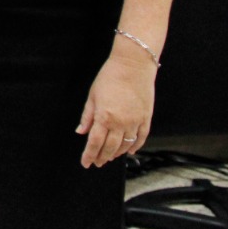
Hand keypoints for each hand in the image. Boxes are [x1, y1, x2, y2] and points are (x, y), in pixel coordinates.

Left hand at [77, 49, 156, 167]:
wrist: (133, 66)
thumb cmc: (110, 77)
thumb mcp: (92, 95)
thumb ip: (87, 116)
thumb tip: (81, 132)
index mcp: (104, 117)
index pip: (95, 143)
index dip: (89, 155)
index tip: (86, 163)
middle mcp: (120, 123)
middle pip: (110, 147)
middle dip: (102, 157)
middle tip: (97, 163)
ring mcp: (135, 122)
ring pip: (125, 145)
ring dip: (116, 154)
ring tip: (110, 157)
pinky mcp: (146, 118)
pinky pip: (141, 138)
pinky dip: (135, 147)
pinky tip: (129, 151)